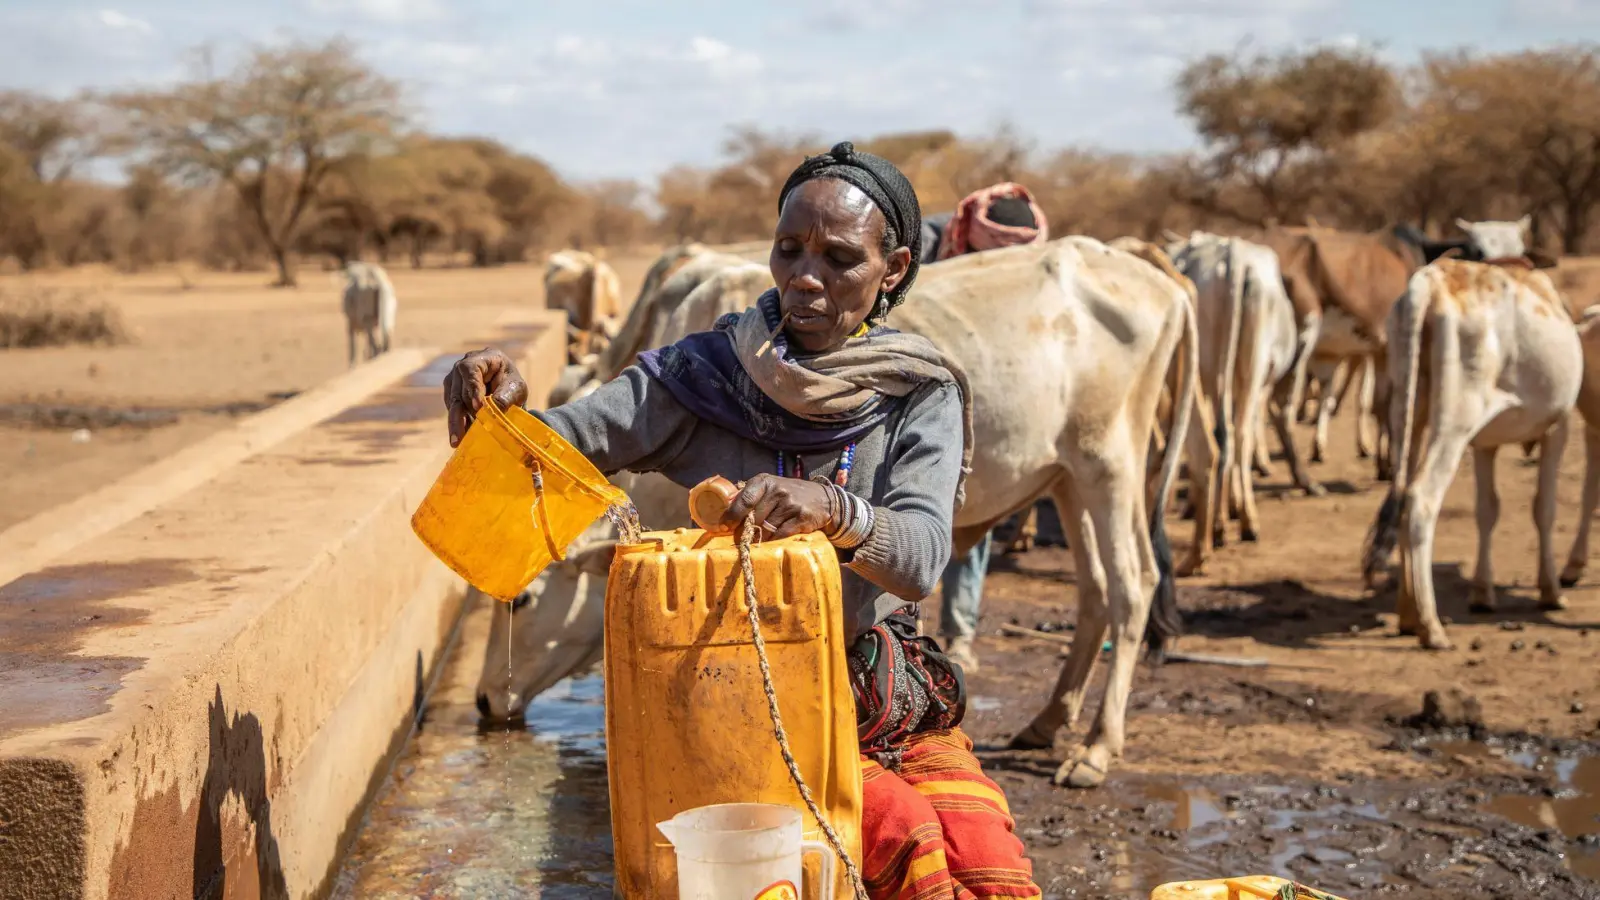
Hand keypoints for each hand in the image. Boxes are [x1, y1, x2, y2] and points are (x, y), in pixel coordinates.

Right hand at [443, 348, 528, 446]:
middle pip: (458, 390)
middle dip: (461, 414)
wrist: (506, 390)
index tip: (478, 407)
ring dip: (456, 421)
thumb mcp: (516, 388)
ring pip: (453, 401)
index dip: (473, 388)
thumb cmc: (512, 385)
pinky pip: (452, 409)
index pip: (471, 370)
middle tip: (461, 435)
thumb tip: (493, 406)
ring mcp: (454, 379)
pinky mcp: (451, 393)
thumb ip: (506, 395)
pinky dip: (458, 422)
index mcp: (483, 357)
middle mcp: (463, 366)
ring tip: (458, 441)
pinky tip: (461, 437)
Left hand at [721, 474, 836, 538]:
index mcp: (765, 481)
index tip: (724, 526)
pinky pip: (779, 536)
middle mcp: (778, 491)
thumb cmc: (789, 495)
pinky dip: (773, 540)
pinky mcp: (801, 518)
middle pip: (753, 519)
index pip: (744, 499)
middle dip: (745, 531)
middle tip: (742, 537)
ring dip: (759, 537)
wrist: (824, 499)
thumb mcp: (769, 489)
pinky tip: (773, 539)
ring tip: (759, 538)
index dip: (732, 515)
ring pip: (765, 530)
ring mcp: (791, 505)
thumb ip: (749, 497)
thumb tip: (723, 512)